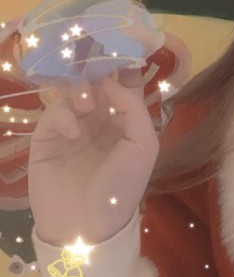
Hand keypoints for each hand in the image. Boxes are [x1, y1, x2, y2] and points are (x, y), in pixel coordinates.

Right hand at [28, 68, 159, 246]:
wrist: (86, 226)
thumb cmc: (121, 187)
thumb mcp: (143, 147)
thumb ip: (134, 109)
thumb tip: (113, 81)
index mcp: (124, 119)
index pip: (124, 84)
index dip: (123, 67)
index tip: (122, 50)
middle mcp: (99, 119)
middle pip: (96, 82)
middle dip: (98, 73)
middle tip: (99, 74)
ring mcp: (72, 127)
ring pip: (73, 92)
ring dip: (81, 92)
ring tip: (88, 107)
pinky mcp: (46, 139)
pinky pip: (53, 114)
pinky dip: (63, 116)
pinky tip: (74, 132)